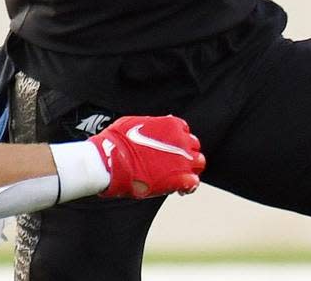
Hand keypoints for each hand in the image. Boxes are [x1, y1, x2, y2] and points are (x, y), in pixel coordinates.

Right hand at [89, 115, 204, 198]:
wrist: (111, 161)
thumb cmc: (117, 142)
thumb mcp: (134, 123)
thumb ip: (151, 124)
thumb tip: (155, 125)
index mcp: (171, 124)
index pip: (184, 131)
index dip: (177, 140)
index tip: (170, 147)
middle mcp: (181, 140)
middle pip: (194, 146)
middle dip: (186, 153)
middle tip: (174, 162)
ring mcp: (183, 160)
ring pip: (199, 163)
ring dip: (190, 168)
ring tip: (178, 175)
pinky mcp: (180, 179)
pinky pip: (194, 182)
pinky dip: (188, 186)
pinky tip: (180, 189)